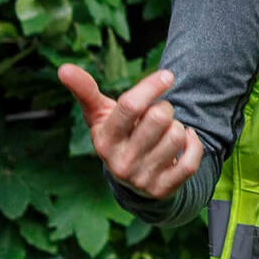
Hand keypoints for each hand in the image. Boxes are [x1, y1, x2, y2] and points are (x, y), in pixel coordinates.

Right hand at [58, 64, 203, 198]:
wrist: (132, 179)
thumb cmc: (118, 134)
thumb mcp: (100, 114)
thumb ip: (85, 90)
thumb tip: (64, 68)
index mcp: (104, 139)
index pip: (131, 106)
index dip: (152, 87)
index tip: (167, 76)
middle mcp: (120, 162)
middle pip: (160, 117)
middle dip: (165, 109)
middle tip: (158, 115)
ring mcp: (141, 178)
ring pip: (178, 135)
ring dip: (178, 128)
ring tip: (165, 133)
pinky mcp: (163, 189)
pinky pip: (192, 160)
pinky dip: (195, 144)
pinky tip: (185, 141)